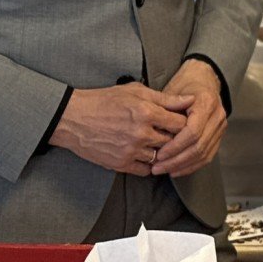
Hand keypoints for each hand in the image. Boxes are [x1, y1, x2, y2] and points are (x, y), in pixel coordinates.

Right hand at [50, 82, 191, 175]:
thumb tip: (190, 99)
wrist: (73, 118)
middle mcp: (141, 133)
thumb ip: (165, 97)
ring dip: (161, 151)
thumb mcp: (135, 91)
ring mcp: (131, 150)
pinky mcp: (120, 163)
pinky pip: (145, 170)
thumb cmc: (104, 100)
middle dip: (175, 137)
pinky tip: (145, 154)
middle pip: (173, 141)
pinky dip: (148, 164)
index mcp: (147, 112)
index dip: (184, 122)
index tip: (180, 121)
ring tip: (157, 142)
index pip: (181, 123)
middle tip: (171, 133)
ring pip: (161, 156)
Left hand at [151, 60, 225, 176]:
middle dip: (177, 160)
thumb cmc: (184, 84)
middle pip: (199, 146)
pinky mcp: (219, 135)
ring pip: (204, 153)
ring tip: (164, 170)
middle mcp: (218, 116)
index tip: (159, 154)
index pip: (193, 131)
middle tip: (157, 167)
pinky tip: (177, 170)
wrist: (204, 79)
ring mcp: (221, 126)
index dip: (175, 146)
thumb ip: (166, 109)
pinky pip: (208, 155)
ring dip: (183, 165)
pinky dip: (192, 165)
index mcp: (206, 103)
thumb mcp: (172, 90)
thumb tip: (154, 130)